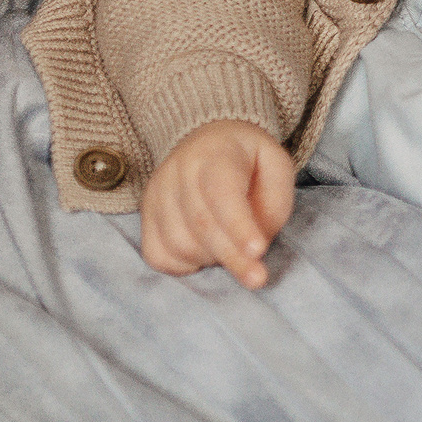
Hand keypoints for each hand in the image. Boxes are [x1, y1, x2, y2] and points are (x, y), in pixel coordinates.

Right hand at [141, 119, 297, 288]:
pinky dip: (183, 265)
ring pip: (179, 244)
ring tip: (231, 247)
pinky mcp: (145, 215)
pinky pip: (157, 255)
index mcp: (216, 153)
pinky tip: (204, 254)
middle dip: (232, 257)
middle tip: (257, 278)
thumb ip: (273, 204)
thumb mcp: (276, 167)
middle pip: (202, 224)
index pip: (223, 194)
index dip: (239, 226)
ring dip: (210, 258)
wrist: (208, 142)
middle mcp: (179, 171)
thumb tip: (256, 248)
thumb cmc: (248, 161)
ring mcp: (157, 194)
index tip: (258, 251)